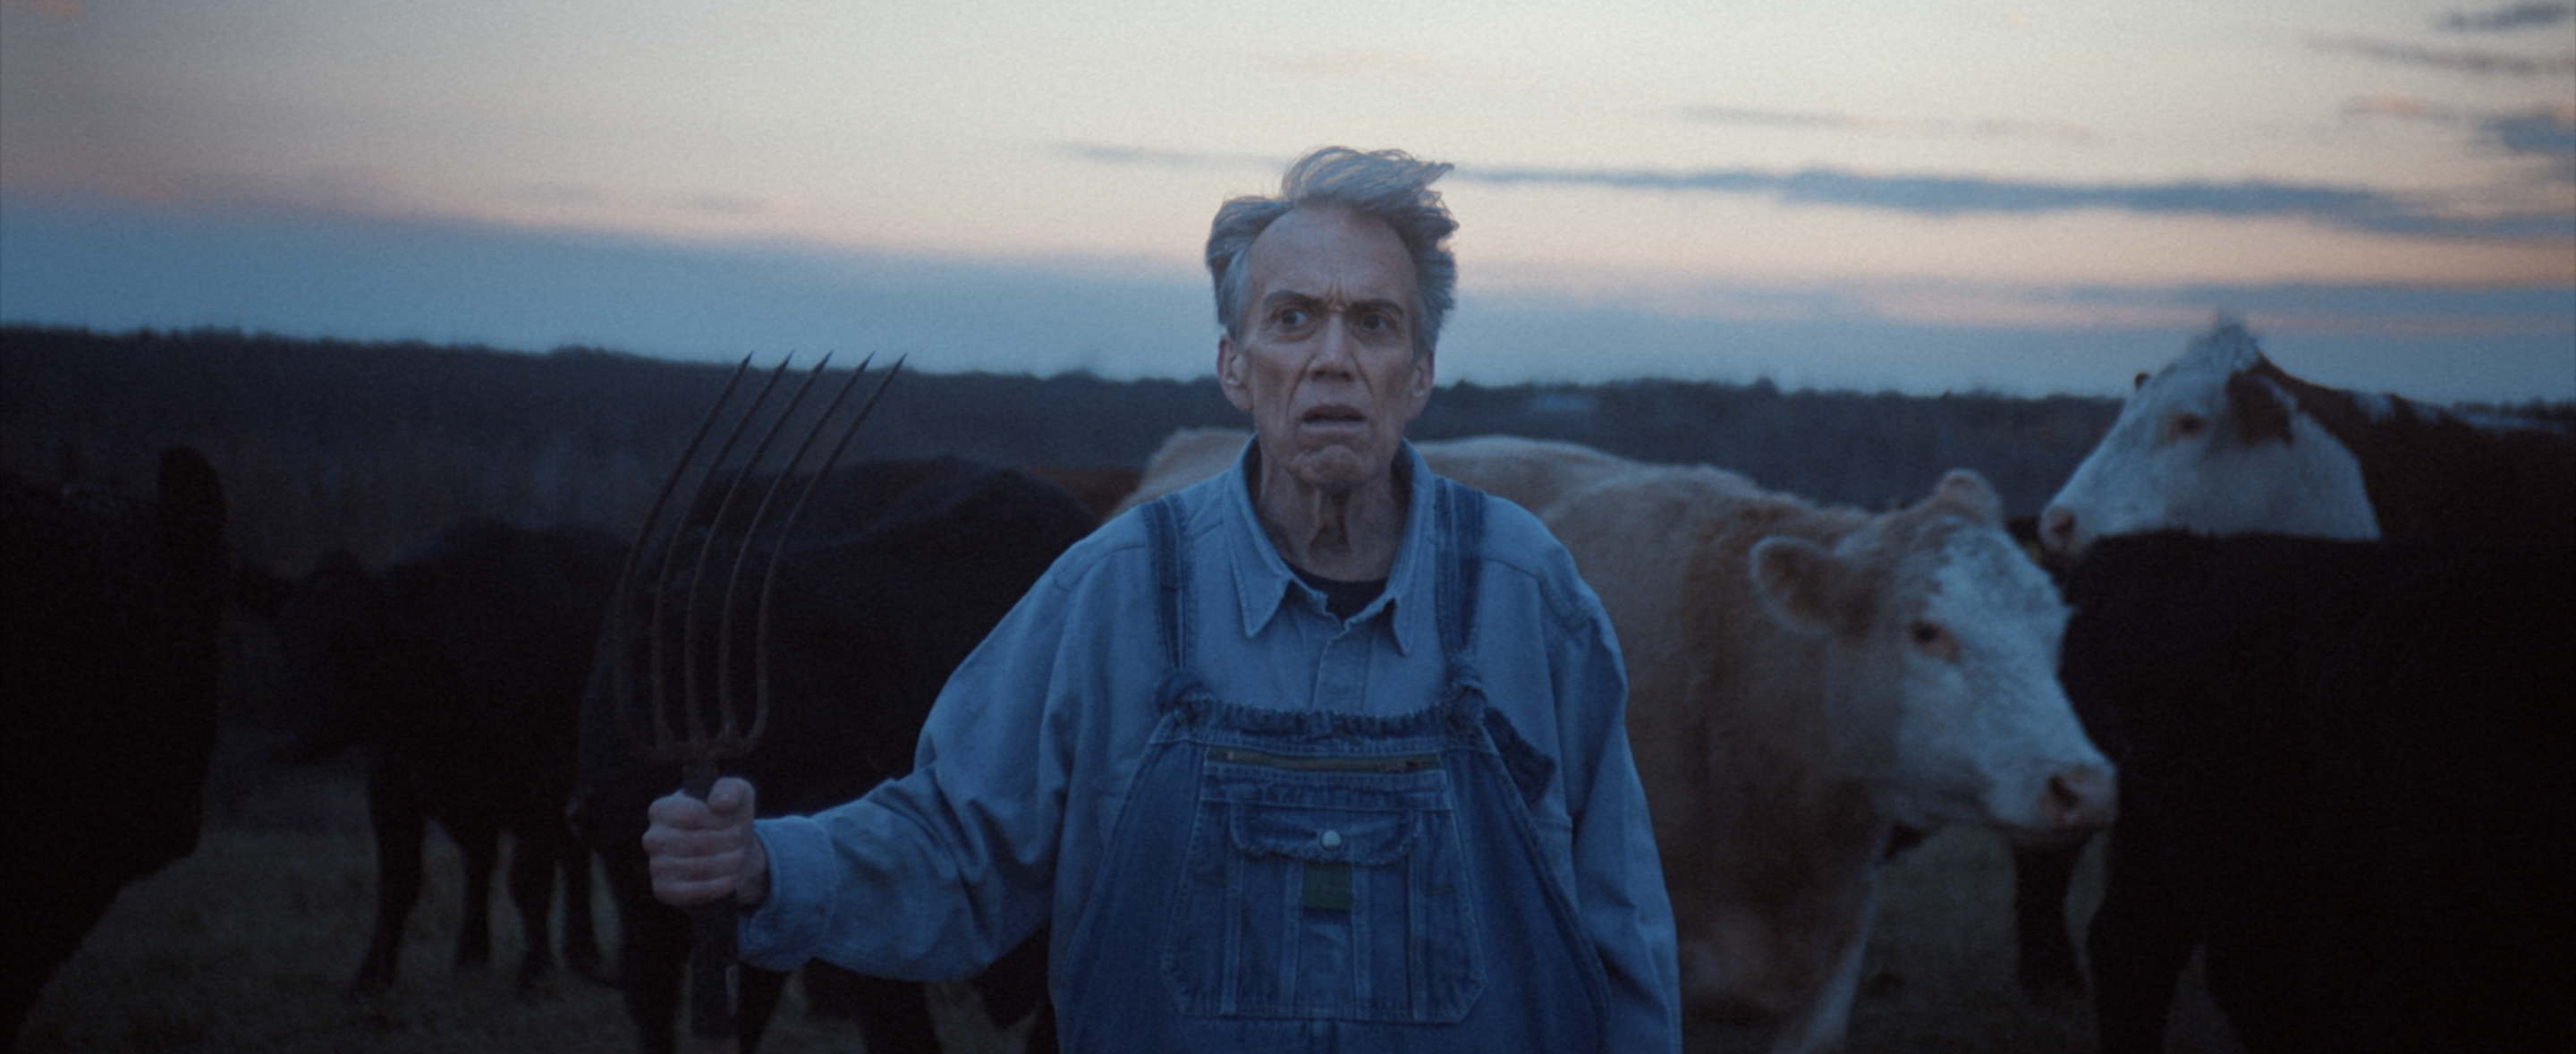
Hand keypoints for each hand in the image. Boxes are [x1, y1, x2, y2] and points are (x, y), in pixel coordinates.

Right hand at [642, 776, 768, 907]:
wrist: (733, 855)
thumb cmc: (730, 820)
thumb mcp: (738, 795)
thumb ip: (730, 788)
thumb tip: (719, 803)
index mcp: (662, 809)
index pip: (690, 814)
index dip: (719, 821)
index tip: (735, 823)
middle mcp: (652, 837)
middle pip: (696, 842)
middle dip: (728, 844)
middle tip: (740, 843)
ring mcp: (655, 866)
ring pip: (697, 867)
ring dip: (728, 864)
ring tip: (738, 859)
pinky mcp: (664, 891)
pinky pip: (692, 892)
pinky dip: (718, 886)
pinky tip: (731, 879)